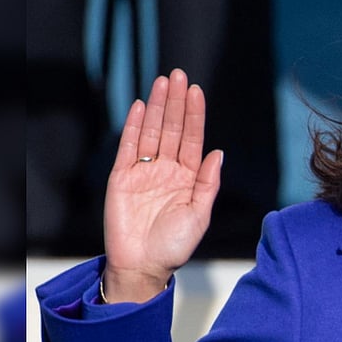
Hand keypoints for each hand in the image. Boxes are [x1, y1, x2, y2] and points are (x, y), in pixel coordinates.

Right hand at [102, 69, 222, 302]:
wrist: (143, 267)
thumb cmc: (174, 245)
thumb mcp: (199, 214)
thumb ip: (207, 183)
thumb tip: (219, 152)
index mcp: (188, 176)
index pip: (193, 138)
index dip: (195, 114)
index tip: (196, 91)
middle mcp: (167, 169)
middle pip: (172, 129)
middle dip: (176, 102)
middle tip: (178, 74)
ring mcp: (144, 172)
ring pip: (152, 132)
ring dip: (157, 107)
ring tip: (162, 82)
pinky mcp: (121, 178)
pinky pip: (128, 147)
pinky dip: (134, 127)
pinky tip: (141, 107)